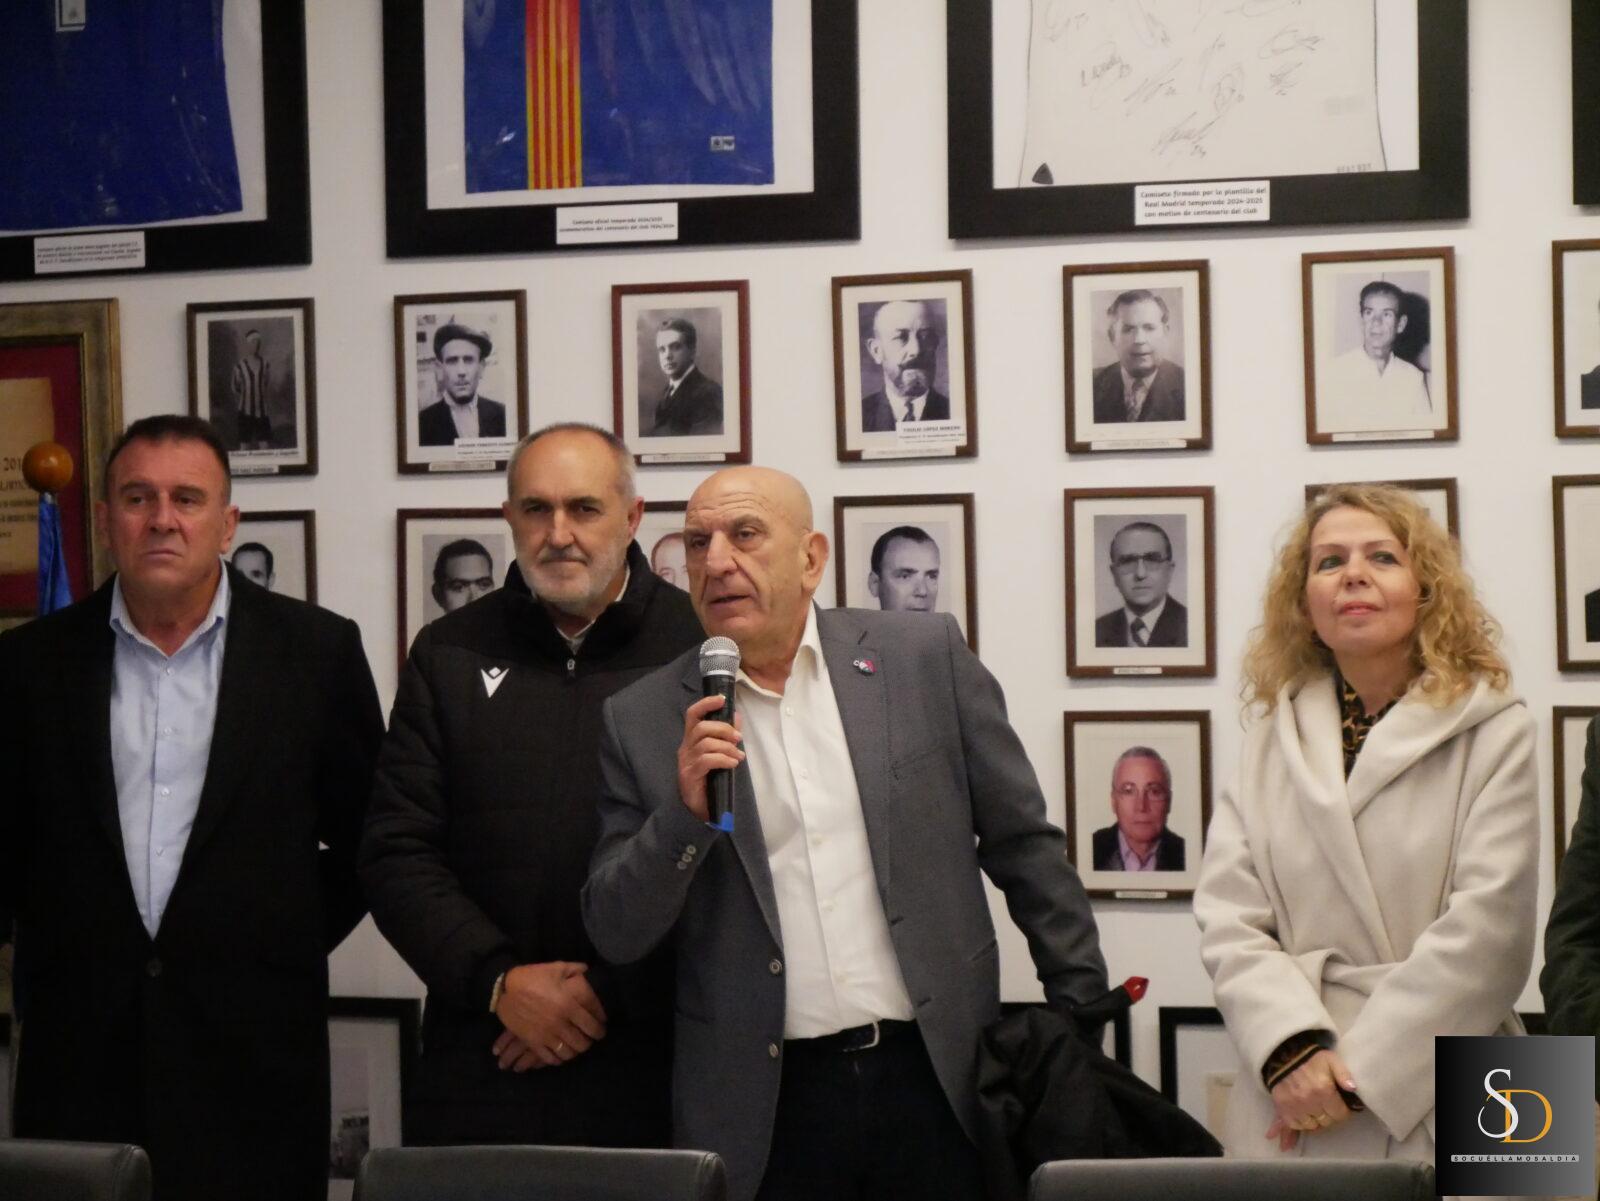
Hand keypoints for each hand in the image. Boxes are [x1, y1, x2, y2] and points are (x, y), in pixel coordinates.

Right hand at [492, 962, 606, 1066]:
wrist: (504, 988)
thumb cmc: (532, 977)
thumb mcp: (557, 968)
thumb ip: (576, 969)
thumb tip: (589, 970)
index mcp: (569, 1005)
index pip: (593, 1024)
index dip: (600, 1028)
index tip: (601, 1027)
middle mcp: (560, 1023)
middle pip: (583, 1042)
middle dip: (590, 1041)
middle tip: (590, 1038)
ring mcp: (546, 1035)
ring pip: (568, 1053)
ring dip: (575, 1051)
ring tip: (576, 1045)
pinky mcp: (533, 1042)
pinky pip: (550, 1058)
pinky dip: (558, 1059)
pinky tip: (560, 1053)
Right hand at [677, 694, 742, 822]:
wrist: (699, 809)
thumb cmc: (709, 779)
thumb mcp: (719, 754)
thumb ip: (726, 736)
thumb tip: (737, 716)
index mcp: (691, 740)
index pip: (692, 715)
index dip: (705, 704)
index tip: (721, 699)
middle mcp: (685, 748)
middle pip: (700, 727)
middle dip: (723, 729)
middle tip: (738, 738)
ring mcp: (686, 762)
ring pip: (705, 743)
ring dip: (726, 747)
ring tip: (738, 756)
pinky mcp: (690, 775)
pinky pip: (707, 760)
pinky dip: (723, 759)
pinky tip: (732, 764)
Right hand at [1265, 1049, 1355, 1150]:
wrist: (1282, 1055)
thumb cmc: (1310, 1059)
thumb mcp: (1331, 1060)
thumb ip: (1344, 1073)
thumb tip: (1353, 1089)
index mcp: (1324, 1090)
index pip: (1340, 1115)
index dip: (1342, 1111)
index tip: (1339, 1105)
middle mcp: (1309, 1101)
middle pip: (1326, 1122)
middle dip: (1329, 1115)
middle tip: (1326, 1105)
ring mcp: (1294, 1106)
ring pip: (1311, 1126)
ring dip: (1315, 1119)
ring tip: (1314, 1109)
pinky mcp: (1282, 1108)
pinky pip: (1295, 1125)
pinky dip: (1300, 1122)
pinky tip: (1302, 1113)